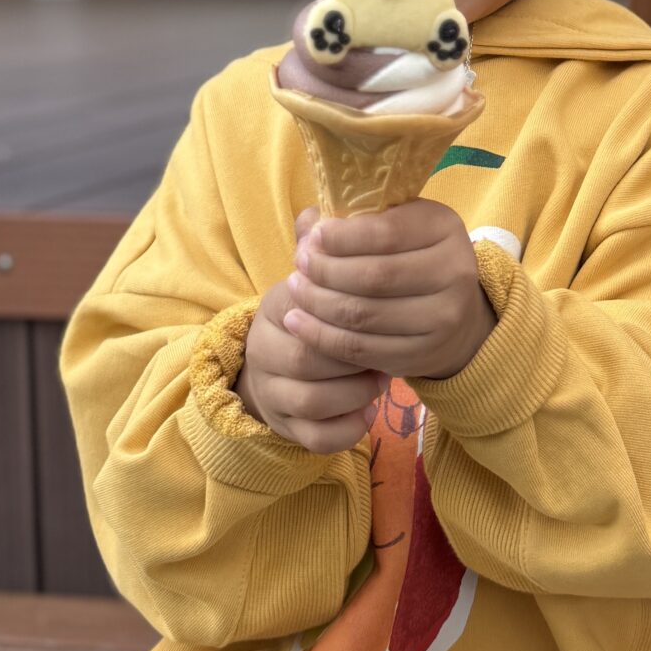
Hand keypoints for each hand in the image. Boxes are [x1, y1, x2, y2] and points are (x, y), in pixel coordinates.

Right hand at [235, 208, 386, 453]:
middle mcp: (264, 349)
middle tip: (387, 351)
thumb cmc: (317, 308)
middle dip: (354, 357)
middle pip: (306, 358)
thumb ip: (323, 242)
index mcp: (275, 305)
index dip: (349, 312)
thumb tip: (321, 212)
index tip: (383, 308)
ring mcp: (272, 391)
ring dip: (354, 393)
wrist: (282, 361)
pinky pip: (316, 437)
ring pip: (312, 401)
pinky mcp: (286, 427)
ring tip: (380, 379)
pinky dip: (346, 429)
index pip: (306, 308)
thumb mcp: (320, 272)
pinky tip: (367, 414)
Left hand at [282, 198, 496, 386]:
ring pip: (363, 314)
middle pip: (374, 276)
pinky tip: (298, 322)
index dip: (342, 237)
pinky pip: (360, 349)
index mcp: (444, 228)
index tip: (313, 237)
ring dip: (317, 303)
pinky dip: (322, 336)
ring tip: (294, 289)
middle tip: (299, 265)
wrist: (453, 313)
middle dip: (325, 271)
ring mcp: (442, 318)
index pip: (386, 232)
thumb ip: (351, 220)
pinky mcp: (422, 354)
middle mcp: (454, 272)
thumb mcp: (393, 225)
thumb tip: (308, 225)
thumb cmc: (409, 257)